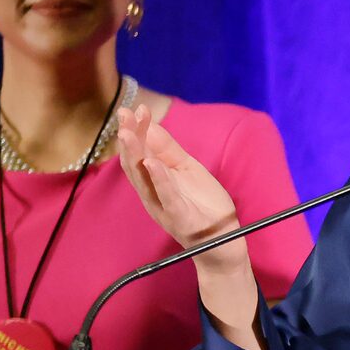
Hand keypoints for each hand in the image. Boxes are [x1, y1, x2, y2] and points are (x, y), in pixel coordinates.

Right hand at [117, 106, 245, 267]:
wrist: (224, 242)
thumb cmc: (203, 205)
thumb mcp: (188, 170)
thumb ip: (170, 150)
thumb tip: (151, 124)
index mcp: (153, 180)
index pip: (139, 151)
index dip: (136, 130)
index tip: (137, 108)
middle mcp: (152, 193)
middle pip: (135, 162)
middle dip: (129, 137)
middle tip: (124, 114)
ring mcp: (164, 206)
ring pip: (144, 179)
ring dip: (136, 154)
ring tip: (128, 133)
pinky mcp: (180, 218)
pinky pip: (167, 197)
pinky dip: (159, 179)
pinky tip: (153, 163)